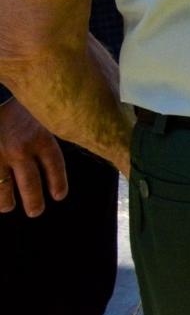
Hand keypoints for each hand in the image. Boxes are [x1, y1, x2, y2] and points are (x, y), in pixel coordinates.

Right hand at [0, 99, 67, 216]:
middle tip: (36, 211)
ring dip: (6, 200)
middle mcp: (19, 148)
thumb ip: (42, 128)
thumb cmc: (15, 103)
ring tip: (8, 206)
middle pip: (29, 182)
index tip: (59, 196)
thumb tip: (57, 142)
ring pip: (3, 187)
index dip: (57, 181)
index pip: (53, 163)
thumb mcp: (35, 110)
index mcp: (38, 135)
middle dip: (33, 200)